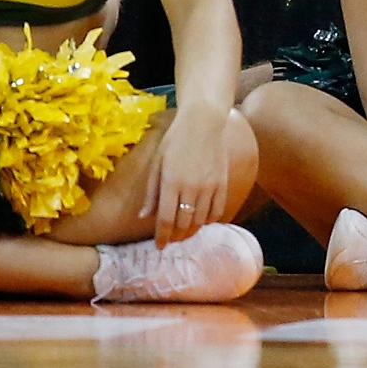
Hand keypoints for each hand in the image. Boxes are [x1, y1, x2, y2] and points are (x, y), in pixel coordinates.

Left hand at [146, 103, 235, 244]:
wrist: (204, 121)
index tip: (159, 246)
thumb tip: (143, 217)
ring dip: (192, 231)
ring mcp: (209, 186)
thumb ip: (151, 192)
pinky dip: (210, 221)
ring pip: (201, 220)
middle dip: (175, 237)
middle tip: (170, 240)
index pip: (165, 220)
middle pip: (183, 224)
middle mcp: (191, 188)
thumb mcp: (156, 163)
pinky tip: (203, 221)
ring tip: (184, 233)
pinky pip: (218, 210)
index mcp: (171, 183)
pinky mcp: (223, 183)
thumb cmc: (175, 140)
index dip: (161, 237)